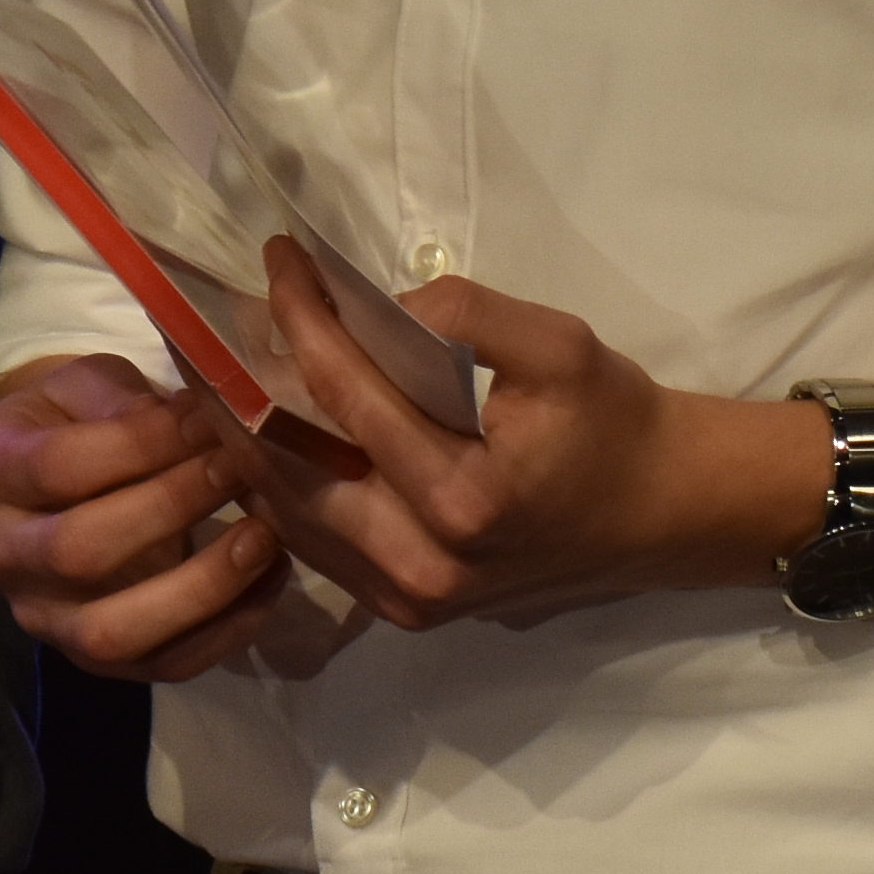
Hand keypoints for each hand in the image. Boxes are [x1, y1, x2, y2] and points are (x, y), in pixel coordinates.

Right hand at [0, 352, 282, 680]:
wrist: (48, 483)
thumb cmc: (73, 421)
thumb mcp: (84, 386)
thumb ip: (122, 400)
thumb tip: (189, 425)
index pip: (58, 467)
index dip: (141, 445)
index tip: (209, 418)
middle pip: (79, 552)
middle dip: (172, 509)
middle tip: (240, 469)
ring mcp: (43, 618)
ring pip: (113, 632)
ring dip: (200, 588)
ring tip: (263, 538)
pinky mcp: (93, 659)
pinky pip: (161, 665)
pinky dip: (225, 631)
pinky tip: (269, 578)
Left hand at [233, 245, 816, 629]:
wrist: (660, 511)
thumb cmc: (612, 421)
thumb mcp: (557, 343)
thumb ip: (463, 313)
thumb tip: (367, 304)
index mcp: (464, 499)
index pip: (348, 398)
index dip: (303, 322)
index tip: (278, 262)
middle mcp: (423, 564)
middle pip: (292, 469)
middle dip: (245, 388)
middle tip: (213, 324)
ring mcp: (408, 598)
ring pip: (290, 516)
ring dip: (250, 443)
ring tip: (219, 373)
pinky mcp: (403, 610)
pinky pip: (318, 546)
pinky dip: (284, 489)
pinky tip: (264, 436)